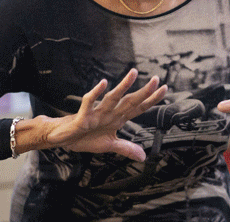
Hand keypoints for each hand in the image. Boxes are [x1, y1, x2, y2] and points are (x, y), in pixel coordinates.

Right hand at [45, 69, 167, 161]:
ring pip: (112, 97)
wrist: (64, 138)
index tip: (165, 89)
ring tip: (133, 73)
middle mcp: (110, 112)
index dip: (151, 100)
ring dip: (123, 86)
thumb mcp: (109, 145)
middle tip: (157, 79)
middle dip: (143, 91)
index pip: (138, 108)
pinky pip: (89, 103)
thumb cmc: (85, 137)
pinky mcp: (84, 116)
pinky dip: (95, 94)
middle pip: (129, 101)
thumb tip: (143, 156)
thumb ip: (126, 148)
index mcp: (117, 118)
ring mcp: (97, 113)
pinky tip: (102, 84)